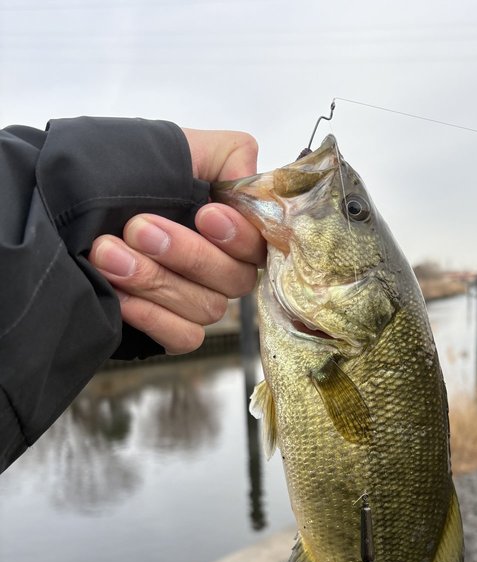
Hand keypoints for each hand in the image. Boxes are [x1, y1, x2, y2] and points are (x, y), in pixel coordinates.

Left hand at [88, 129, 265, 354]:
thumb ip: (228, 155)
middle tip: (138, 228)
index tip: (205, 214)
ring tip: (107, 253)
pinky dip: (154, 317)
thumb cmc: (115, 173)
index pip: (259, 243)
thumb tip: (254, 181)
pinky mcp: (172, 330)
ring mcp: (196, 300)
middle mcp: (220, 267)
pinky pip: (184, 336)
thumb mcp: (173, 148)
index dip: (239, 235)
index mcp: (229, 226)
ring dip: (154, 279)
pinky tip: (120, 296)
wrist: (57, 207)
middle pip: (234, 279)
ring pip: (205, 307)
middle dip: (185, 253)